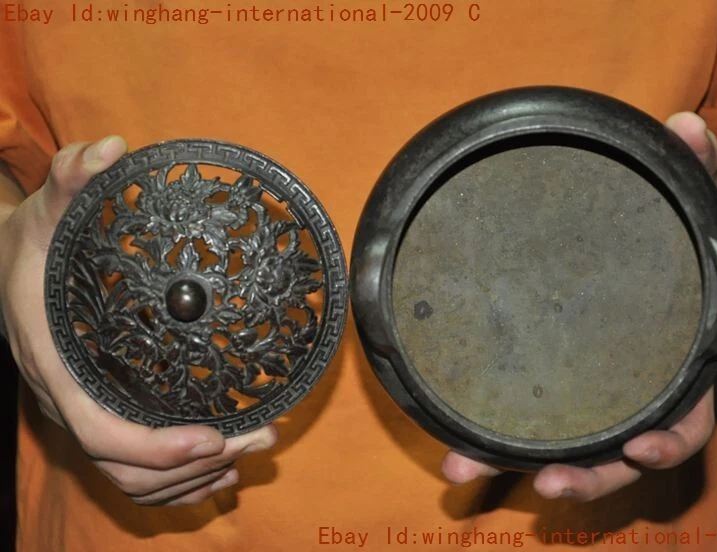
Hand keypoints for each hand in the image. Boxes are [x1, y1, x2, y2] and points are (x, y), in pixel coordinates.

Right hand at [0, 137, 276, 505]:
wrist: (10, 267)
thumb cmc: (34, 244)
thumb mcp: (47, 209)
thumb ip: (72, 178)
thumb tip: (110, 150)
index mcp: (58, 361)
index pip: (99, 430)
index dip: (155, 447)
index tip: (213, 437)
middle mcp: (70, 397)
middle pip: (128, 466)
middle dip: (195, 464)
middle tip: (261, 437)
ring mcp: (85, 408)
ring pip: (132, 476)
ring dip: (194, 475)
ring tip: (253, 446)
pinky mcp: (101, 407)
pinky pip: (133, 467)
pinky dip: (177, 478)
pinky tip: (219, 460)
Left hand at [441, 112, 716, 501]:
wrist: (638, 256)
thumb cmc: (667, 238)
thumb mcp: (683, 200)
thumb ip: (691, 168)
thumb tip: (685, 124)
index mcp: (672, 366)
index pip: (684, 416)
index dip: (669, 439)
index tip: (643, 448)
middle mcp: (629, 394)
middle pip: (615, 454)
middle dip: (583, 476)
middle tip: (546, 483)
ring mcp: (585, 398)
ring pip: (560, 452)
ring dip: (514, 467)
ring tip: (463, 470)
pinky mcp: (545, 392)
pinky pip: (522, 428)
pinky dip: (491, 445)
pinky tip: (452, 449)